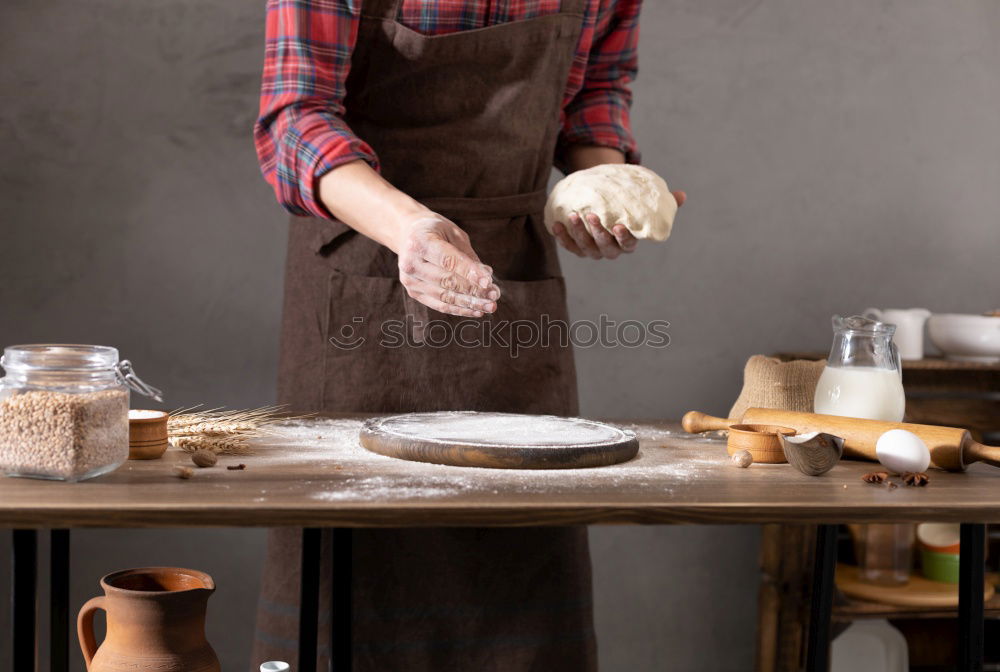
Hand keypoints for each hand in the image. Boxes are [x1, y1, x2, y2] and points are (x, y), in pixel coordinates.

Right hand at [396, 213, 500, 317]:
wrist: (409, 235)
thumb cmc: (437, 231)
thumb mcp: (453, 234)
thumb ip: (468, 255)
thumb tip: (486, 278)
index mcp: (419, 242)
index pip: (447, 260)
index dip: (469, 272)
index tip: (488, 281)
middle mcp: (410, 263)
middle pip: (446, 281)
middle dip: (473, 290)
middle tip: (495, 294)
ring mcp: (410, 280)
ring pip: (444, 297)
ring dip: (470, 303)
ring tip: (490, 305)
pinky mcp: (414, 292)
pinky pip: (440, 305)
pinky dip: (459, 309)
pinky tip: (476, 311)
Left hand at [551, 190, 686, 258]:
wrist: (602, 203)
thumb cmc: (626, 205)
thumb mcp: (642, 202)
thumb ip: (662, 201)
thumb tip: (681, 196)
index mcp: (628, 242)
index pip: (628, 244)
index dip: (623, 238)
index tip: (619, 225)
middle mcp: (610, 250)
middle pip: (604, 248)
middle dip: (598, 233)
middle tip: (591, 215)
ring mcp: (592, 250)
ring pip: (585, 247)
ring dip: (578, 233)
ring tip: (572, 215)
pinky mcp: (576, 246)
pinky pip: (568, 245)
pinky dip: (562, 237)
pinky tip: (555, 224)